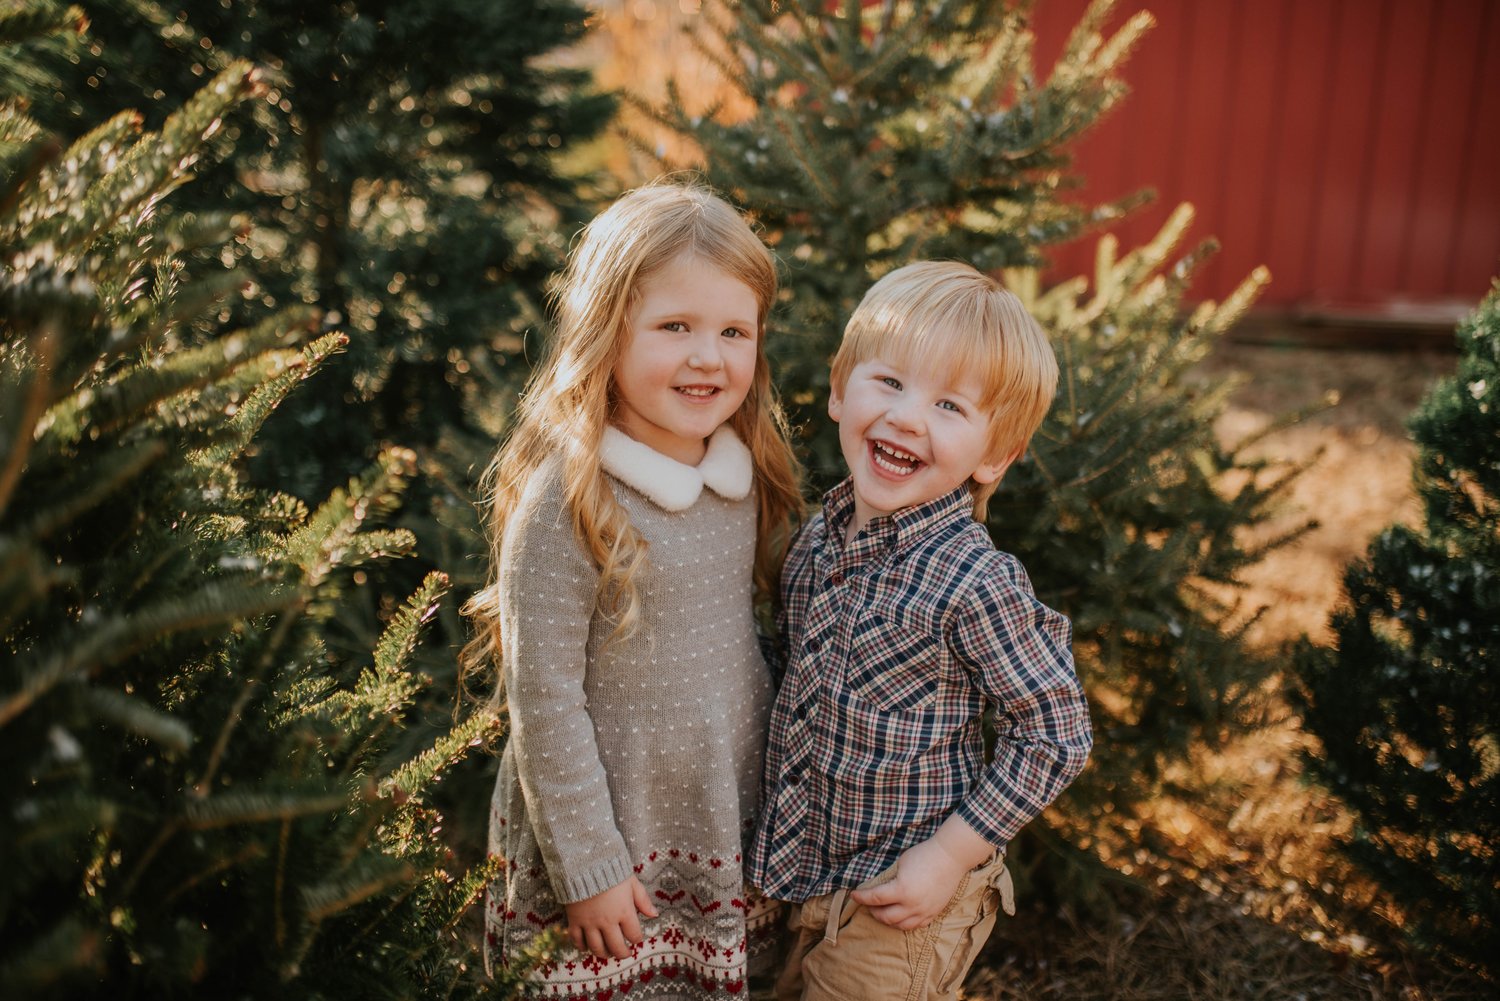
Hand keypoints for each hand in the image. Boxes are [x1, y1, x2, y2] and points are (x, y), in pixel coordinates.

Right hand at [564, 876, 658, 959]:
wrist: (583, 862)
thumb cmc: (611, 869)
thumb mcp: (631, 882)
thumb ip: (643, 900)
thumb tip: (655, 915)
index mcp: (624, 912)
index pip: (634, 935)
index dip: (637, 939)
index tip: (636, 938)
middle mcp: (607, 921)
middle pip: (616, 947)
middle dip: (623, 953)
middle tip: (625, 953)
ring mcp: (590, 923)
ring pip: (597, 948)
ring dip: (604, 954)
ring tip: (608, 953)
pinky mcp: (575, 920)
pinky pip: (577, 940)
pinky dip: (582, 946)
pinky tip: (586, 946)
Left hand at [850, 818, 994, 929]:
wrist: (950, 857)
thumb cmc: (924, 855)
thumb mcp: (901, 863)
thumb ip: (891, 879)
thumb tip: (880, 887)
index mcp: (902, 890)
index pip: (875, 898)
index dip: (862, 897)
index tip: (854, 894)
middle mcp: (912, 905)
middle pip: (886, 917)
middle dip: (873, 911)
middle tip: (868, 904)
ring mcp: (924, 911)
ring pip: (900, 925)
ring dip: (888, 920)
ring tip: (882, 912)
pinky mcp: (933, 913)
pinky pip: (916, 925)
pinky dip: (904, 923)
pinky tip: (900, 917)